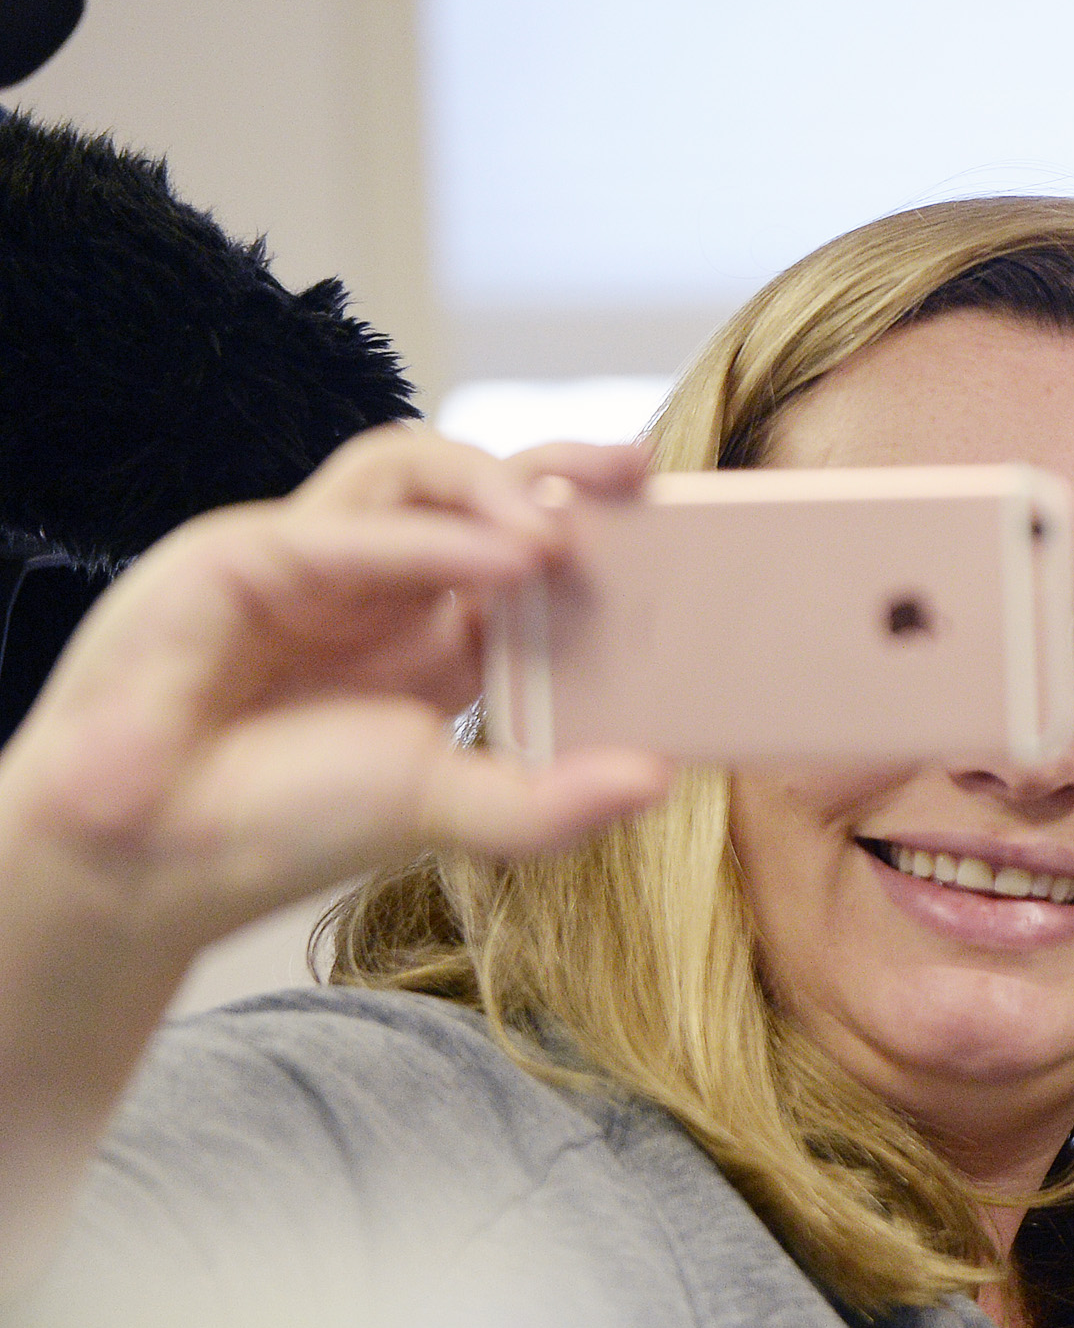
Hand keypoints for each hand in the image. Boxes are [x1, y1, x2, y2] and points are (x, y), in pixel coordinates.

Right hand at [0, 426, 676, 950]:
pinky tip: (506, 560)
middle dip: (563, 471)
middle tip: (643, 478)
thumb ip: (549, 800)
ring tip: (562, 535)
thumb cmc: (280, 827)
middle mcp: (379, 588)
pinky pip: (349, 523)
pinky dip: (434, 537)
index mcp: (431, 639)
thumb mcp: (447, 810)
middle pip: (479, 489)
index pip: (528, 558)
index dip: (596, 541)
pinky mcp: (245, 554)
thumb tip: (658, 780)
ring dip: (495, 485)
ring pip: (410, 470)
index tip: (674, 540)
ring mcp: (312, 561)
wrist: (145, 858)